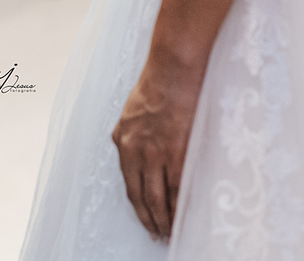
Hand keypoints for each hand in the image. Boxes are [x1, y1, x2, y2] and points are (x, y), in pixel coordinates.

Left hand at [112, 59, 201, 239]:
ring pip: (157, 197)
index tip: (144, 218)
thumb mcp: (132, 110)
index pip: (128, 183)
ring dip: (163, 218)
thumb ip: (130, 132)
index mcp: (121, 140)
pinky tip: (182, 216)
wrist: (172, 68)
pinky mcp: (175, 152)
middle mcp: (134, 150)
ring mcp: (154, 153)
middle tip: (156, 235)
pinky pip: (176, 187)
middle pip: (140, 195)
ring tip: (169, 233)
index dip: (137, 204)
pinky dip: (179, 205)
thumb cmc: (157, 83)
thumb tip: (133, 147)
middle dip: (148, 218)